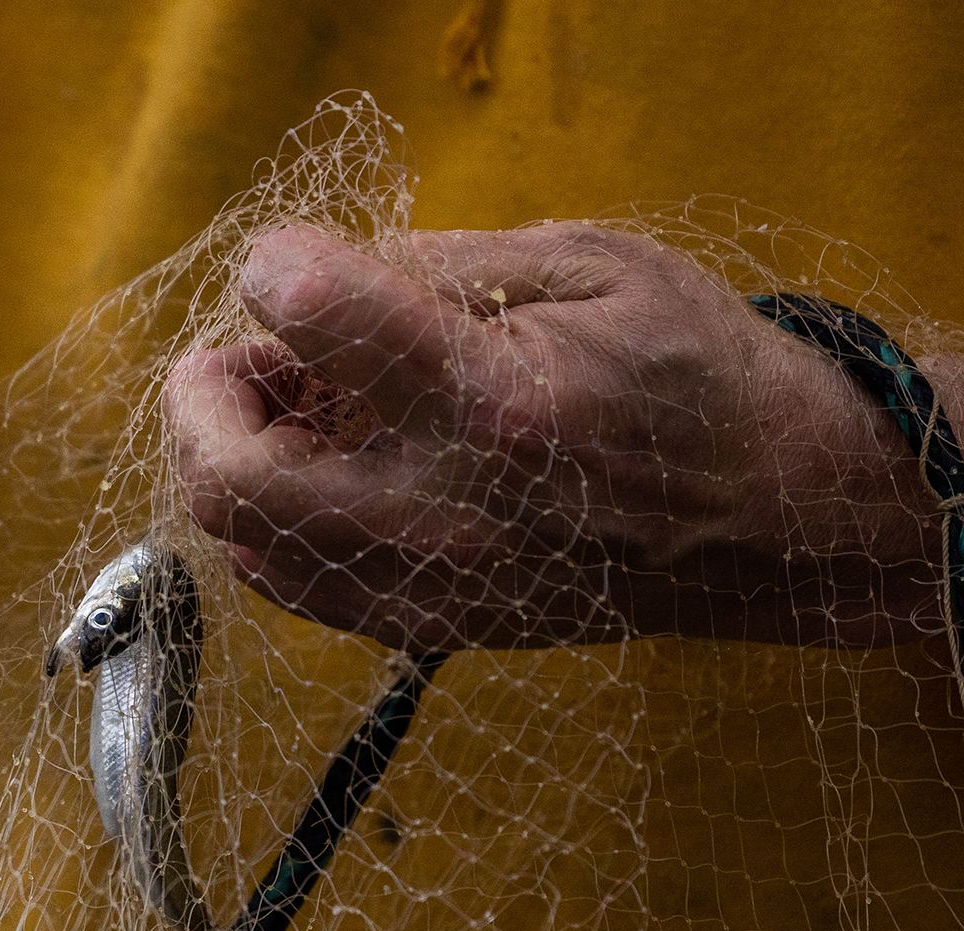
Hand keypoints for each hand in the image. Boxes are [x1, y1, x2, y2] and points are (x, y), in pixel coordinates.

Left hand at [168, 223, 948, 649]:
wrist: (771, 519)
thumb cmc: (692, 373)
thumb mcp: (594, 264)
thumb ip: (438, 265)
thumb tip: (316, 281)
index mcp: (489, 400)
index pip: (313, 320)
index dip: (273, 271)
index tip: (288, 265)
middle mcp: (442, 511)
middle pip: (230, 477)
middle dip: (198, 399)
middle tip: (239, 357)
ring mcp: (427, 586)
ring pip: (241, 542)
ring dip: (228, 459)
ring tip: (288, 409)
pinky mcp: (425, 627)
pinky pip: (285, 584)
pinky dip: (267, 519)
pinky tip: (318, 471)